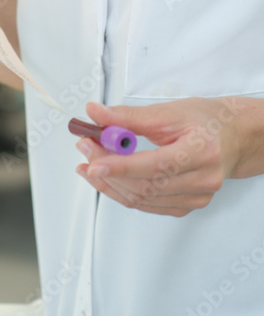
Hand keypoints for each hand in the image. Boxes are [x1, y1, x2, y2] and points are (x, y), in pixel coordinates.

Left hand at [74, 97, 258, 216]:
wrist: (231, 138)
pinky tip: (107, 176)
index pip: (155, 166)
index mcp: (202, 151)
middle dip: (108, 169)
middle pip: (145, 186)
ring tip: (89, 159)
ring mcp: (196, 198)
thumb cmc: (204, 121)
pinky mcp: (187, 206)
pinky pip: (147, 204)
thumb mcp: (168, 110)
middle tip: (85, 147)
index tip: (92, 158)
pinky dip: (122, 191)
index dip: (121, 165)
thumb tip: (95, 113)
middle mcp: (203, 180)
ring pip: (143, 199)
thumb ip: (129, 115)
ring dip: (110, 181)